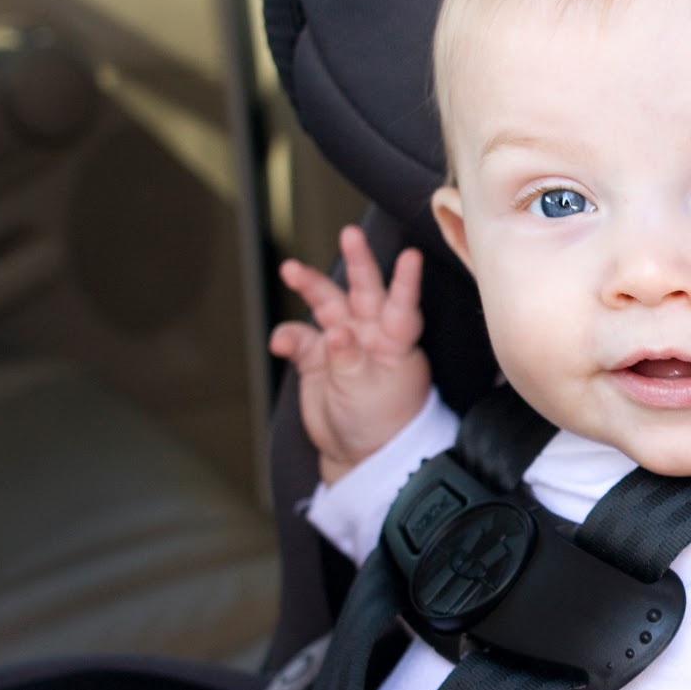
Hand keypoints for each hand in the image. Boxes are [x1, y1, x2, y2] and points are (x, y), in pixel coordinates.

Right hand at [269, 225, 430, 483]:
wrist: (360, 455)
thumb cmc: (380, 424)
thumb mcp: (366, 392)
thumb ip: (348, 360)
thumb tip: (335, 332)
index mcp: (396, 343)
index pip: (403, 307)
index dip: (406, 282)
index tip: (411, 256)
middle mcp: (372, 336)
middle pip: (364, 292)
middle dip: (357, 262)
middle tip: (350, 234)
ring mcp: (344, 344)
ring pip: (328, 306)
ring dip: (311, 287)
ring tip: (291, 270)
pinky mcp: (318, 357)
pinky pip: (300, 338)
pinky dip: (288, 337)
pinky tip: (279, 344)